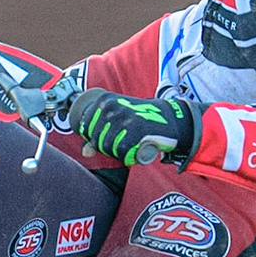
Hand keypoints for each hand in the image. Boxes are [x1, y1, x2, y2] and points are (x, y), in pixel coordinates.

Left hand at [71, 89, 198, 165]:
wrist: (170, 119)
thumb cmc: (141, 119)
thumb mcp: (117, 120)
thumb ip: (98, 133)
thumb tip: (85, 152)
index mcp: (103, 100)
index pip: (85, 129)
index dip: (97, 138)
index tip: (113, 134)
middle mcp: (109, 107)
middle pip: (95, 140)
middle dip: (108, 146)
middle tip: (126, 138)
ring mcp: (121, 118)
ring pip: (106, 148)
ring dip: (119, 151)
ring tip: (132, 141)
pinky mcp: (132, 130)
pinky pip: (120, 153)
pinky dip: (129, 155)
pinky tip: (138, 146)